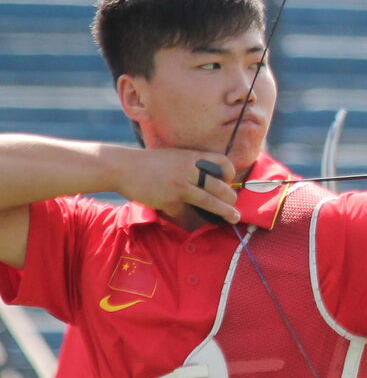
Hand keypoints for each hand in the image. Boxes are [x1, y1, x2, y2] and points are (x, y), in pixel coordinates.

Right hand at [116, 149, 236, 222]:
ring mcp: (180, 186)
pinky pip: (183, 213)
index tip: (228, 181)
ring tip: (234, 218)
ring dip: (224, 211)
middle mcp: (189, 170)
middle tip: (234, 204)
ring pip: (209, 201)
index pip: (222, 162)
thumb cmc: (147, 163)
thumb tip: (205, 178)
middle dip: (230, 198)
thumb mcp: (173, 157)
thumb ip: (189, 165)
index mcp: (191, 157)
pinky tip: (187, 221)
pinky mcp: (169, 200)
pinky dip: (186, 218)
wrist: (121, 167)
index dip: (229, 173)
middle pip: (220, 186)